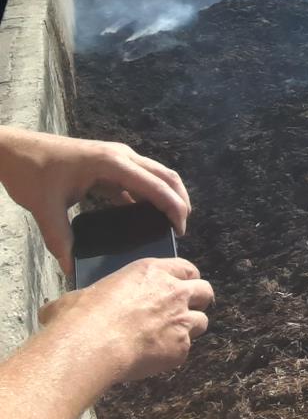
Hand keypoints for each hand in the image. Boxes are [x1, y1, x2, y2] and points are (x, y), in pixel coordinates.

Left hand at [0, 129, 189, 275]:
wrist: (15, 149)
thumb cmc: (31, 172)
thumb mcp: (45, 207)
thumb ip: (59, 238)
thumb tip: (70, 268)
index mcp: (111, 163)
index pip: (154, 184)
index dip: (172, 206)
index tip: (179, 230)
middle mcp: (122, 156)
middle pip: (164, 175)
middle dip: (179, 200)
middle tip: (180, 229)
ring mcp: (117, 157)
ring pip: (155, 174)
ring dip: (166, 195)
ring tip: (169, 222)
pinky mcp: (109, 163)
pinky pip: (137, 178)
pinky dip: (147, 195)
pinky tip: (143, 214)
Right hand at [38, 258, 211, 382]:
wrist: (90, 346)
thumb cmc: (80, 317)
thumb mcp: (77, 297)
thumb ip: (82, 299)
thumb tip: (54, 310)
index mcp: (152, 271)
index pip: (186, 268)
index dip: (185, 278)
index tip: (182, 286)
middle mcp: (174, 292)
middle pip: (205, 291)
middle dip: (199, 300)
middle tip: (186, 310)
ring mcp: (180, 319)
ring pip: (202, 322)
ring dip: (190, 329)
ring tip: (172, 337)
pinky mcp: (180, 347)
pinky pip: (185, 350)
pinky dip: (173, 354)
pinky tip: (155, 359)